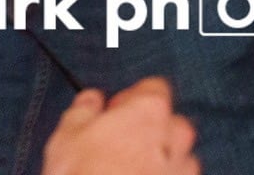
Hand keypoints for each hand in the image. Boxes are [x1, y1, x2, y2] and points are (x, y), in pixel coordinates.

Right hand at [44, 81, 196, 174]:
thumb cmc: (82, 174)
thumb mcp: (67, 137)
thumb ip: (83, 109)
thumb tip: (91, 98)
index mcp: (151, 109)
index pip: (152, 88)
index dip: (130, 100)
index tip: (112, 115)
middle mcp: (177, 132)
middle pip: (166, 121)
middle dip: (145, 130)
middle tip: (115, 149)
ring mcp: (186, 164)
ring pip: (174, 152)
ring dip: (156, 157)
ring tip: (124, 173)